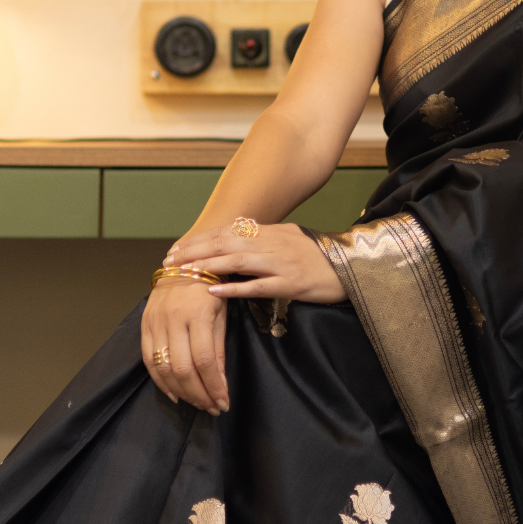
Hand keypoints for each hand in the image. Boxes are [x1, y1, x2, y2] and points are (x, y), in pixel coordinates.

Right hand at [142, 279, 228, 414]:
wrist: (183, 264)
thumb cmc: (209, 288)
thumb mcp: (221, 314)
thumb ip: (219, 349)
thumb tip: (220, 384)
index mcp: (198, 314)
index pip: (204, 360)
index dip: (214, 386)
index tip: (224, 403)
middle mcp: (173, 318)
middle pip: (182, 368)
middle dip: (199, 394)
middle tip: (212, 408)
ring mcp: (155, 322)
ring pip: (163, 367)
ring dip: (181, 392)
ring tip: (197, 403)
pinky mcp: (144, 325)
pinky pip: (148, 360)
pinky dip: (161, 382)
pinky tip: (175, 393)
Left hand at [165, 220, 346, 308]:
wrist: (352, 268)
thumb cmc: (320, 256)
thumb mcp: (290, 237)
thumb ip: (265, 236)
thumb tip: (239, 234)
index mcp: (270, 232)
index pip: (227, 232)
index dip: (200, 239)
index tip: (177, 248)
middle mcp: (272, 244)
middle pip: (225, 244)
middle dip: (195, 251)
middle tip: (170, 260)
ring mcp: (280, 264)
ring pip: (236, 261)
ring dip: (207, 266)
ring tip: (184, 272)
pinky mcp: (290, 284)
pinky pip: (257, 286)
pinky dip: (233, 288)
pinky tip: (213, 290)